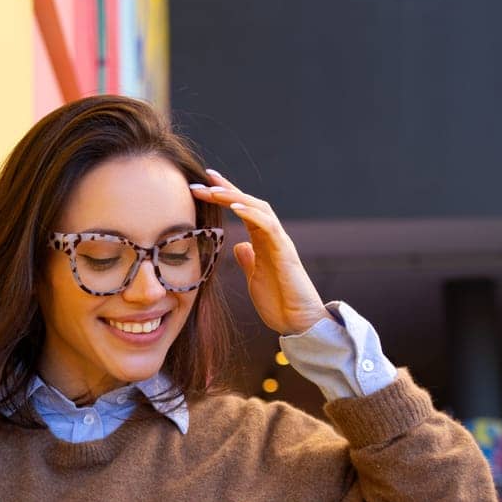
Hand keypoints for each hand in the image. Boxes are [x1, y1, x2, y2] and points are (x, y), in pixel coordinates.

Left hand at [190, 167, 327, 335]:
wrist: (299, 322)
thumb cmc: (279, 302)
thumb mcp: (255, 277)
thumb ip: (249, 259)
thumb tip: (240, 245)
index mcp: (263, 241)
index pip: (242, 210)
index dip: (224, 195)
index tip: (202, 185)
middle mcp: (272, 236)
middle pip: (248, 202)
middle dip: (225, 189)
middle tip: (202, 179)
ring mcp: (280, 242)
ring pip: (258, 208)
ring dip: (235, 196)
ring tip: (213, 189)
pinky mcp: (285, 252)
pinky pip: (268, 226)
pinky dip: (251, 213)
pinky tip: (234, 206)